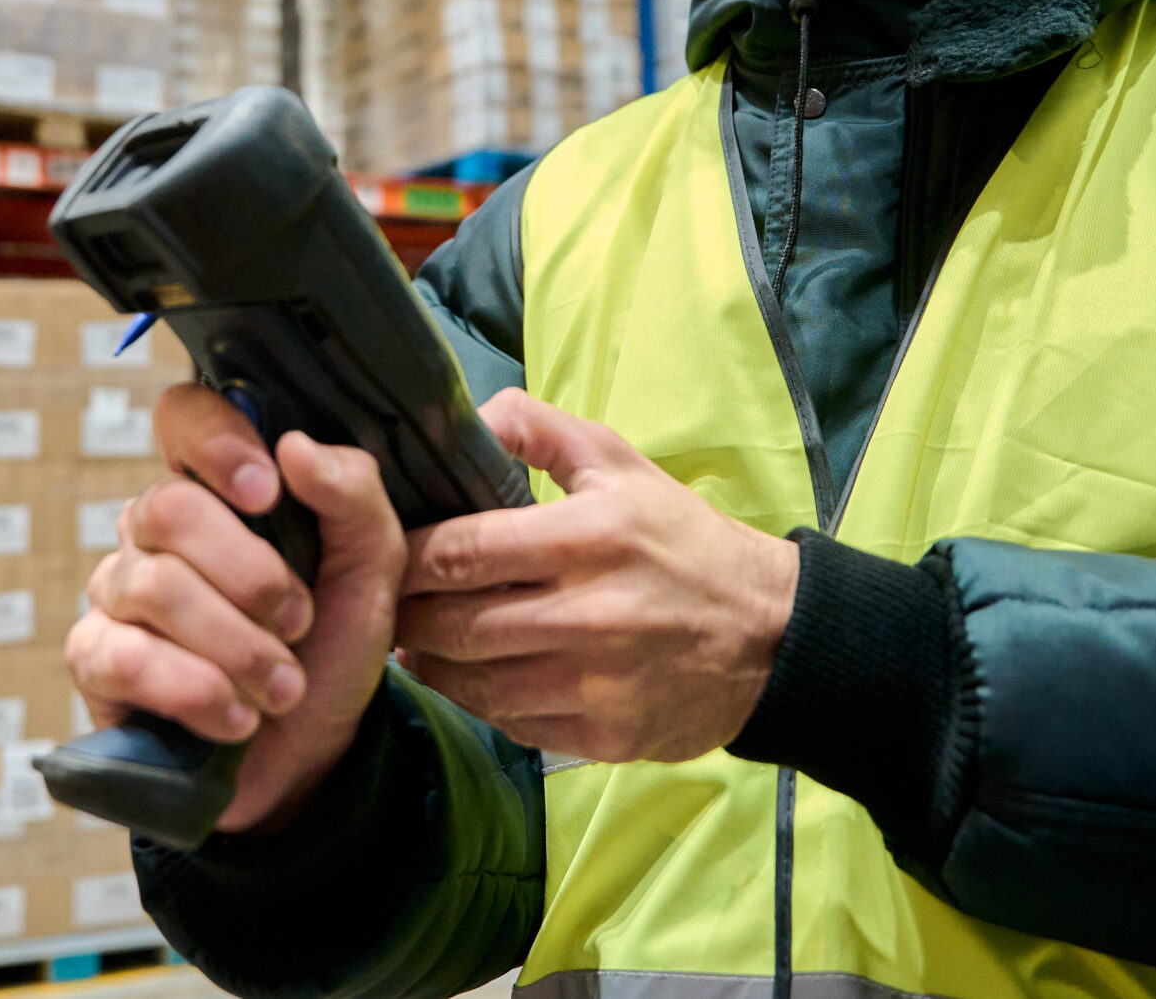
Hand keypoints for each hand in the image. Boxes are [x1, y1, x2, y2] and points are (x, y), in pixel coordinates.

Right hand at [64, 383, 405, 833]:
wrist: (314, 756)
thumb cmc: (333, 646)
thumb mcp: (373, 569)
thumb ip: (353, 496)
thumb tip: (294, 446)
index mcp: (220, 488)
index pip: (183, 416)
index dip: (215, 442)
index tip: (266, 493)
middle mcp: (156, 529)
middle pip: (170, 508)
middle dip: (251, 575)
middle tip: (299, 623)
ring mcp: (118, 592)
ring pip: (155, 587)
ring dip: (239, 647)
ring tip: (283, 688)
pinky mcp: (94, 660)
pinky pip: (122, 655)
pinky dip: (194, 690)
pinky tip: (236, 719)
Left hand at [397, 389, 798, 761]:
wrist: (769, 635)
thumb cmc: (682, 539)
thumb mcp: (619, 463)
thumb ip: (537, 429)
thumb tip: (467, 419)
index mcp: (590, 536)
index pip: (463, 551)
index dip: (408, 556)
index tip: (388, 550)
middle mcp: (591, 614)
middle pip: (454, 625)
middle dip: (405, 613)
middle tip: (386, 600)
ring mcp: (596, 684)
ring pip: (472, 683)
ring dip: (431, 662)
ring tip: (417, 639)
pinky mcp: (603, 735)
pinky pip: (510, 724)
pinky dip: (479, 701)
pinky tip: (471, 676)